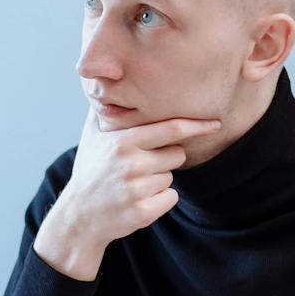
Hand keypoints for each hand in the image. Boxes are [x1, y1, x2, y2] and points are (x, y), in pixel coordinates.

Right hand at [33, 109, 221, 280]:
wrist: (78, 215)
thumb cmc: (90, 170)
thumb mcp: (91, 136)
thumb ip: (104, 109)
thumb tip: (108, 80)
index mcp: (123, 142)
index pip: (170, 129)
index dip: (196, 125)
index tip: (216, 123)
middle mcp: (130, 164)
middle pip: (177, 154)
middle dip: (165, 159)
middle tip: (139, 166)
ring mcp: (136, 189)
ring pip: (172, 178)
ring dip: (158, 181)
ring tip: (132, 184)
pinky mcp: (142, 211)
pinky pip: (171, 198)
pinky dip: (159, 201)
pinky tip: (137, 200)